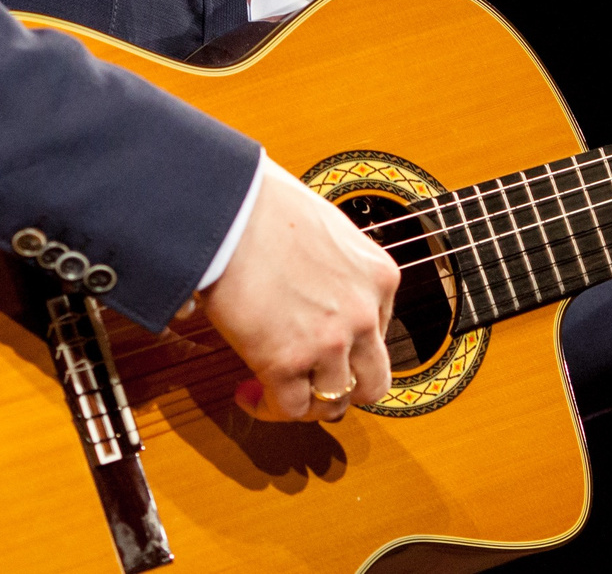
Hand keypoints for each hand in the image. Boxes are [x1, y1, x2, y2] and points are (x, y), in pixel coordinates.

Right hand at [188, 161, 398, 421]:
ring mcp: (330, 342)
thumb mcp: (325, 227)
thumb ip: (332, 262)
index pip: (381, 331)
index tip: (322, 346)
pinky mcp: (287, 362)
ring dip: (305, 403)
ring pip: (334, 403)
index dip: (350, 345)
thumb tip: (309, 277)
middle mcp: (364, 313)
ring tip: (274, 391)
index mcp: (379, 276)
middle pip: (374, 381)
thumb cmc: (265, 203)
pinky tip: (248, 393)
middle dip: (345, 389)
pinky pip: (288, 408)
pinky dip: (268, 408)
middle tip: (315, 384)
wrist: (230, 209)